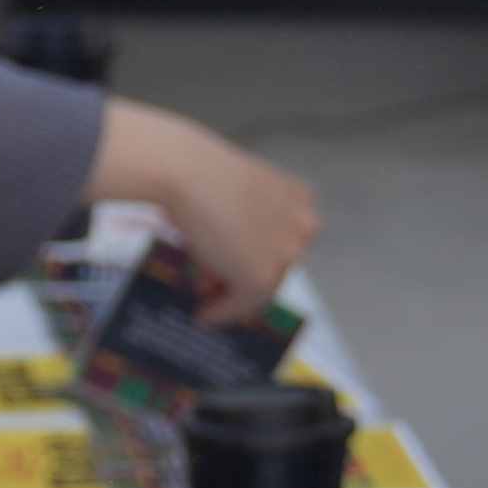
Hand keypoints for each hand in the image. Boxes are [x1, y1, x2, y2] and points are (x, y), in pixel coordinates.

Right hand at [103, 101, 318, 312]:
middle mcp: (302, 226)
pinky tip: (203, 316)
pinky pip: (241, 305)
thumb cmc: (199, 171)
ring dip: (233, 298)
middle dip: (246, 277)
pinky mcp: (261, 278)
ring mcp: (284, 254)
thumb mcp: (235, 192)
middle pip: (277, 265)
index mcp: (300, 197)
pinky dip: (222, 313)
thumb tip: (223, 253)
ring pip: (261, 288)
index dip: (262, 254)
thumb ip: (243, 221)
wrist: (186, 172)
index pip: (286, 238)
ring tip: (207, 303)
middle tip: (219, 288)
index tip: (241, 265)